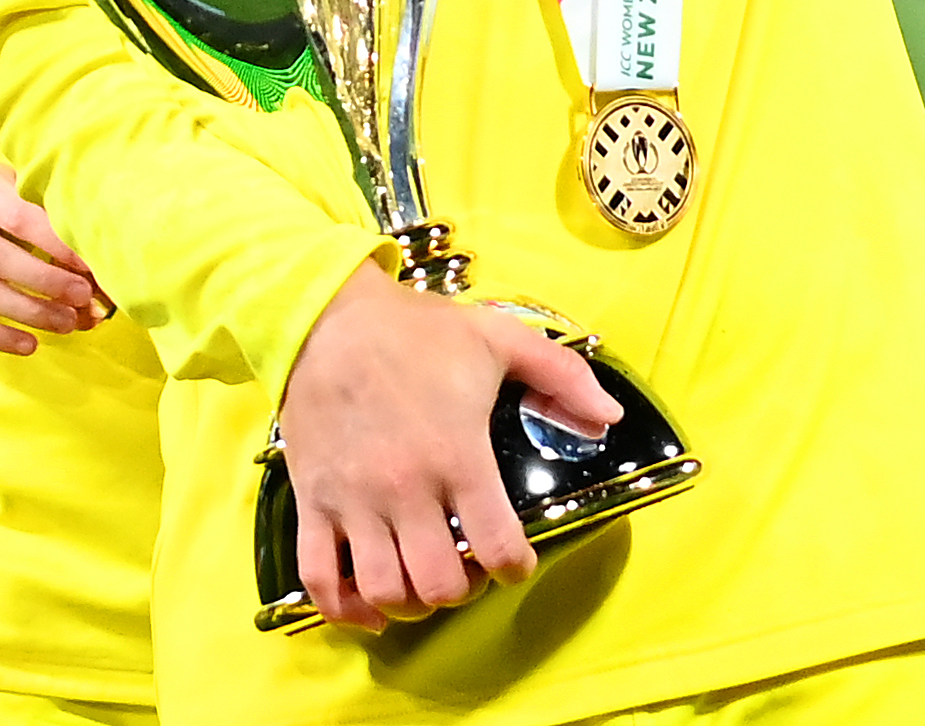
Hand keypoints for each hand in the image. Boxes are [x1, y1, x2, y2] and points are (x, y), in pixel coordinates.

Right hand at [0, 162, 107, 354]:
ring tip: (67, 323)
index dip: (56, 244)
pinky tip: (30, 344)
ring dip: (29, 313)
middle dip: (47, 283)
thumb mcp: (9, 186)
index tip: (89, 265)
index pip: (18, 217)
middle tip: (83, 298)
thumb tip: (94, 257)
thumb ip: (43, 209)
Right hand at [278, 263, 623, 630]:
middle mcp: (406, 489)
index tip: (516, 559)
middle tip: (468, 567)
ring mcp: (354, 500)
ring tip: (423, 581)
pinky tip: (368, 606)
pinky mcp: (313, 502)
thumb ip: (563, 376)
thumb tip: (612, 416)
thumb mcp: (501, 339)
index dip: (517, 567)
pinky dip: (343, 608)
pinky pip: (318, 579)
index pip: (498, 548)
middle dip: (464, 591)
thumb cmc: (417, 330)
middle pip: (440, 585)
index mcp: (458, 455)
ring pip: (385, 590)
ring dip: (411, 603)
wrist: (328, 317)